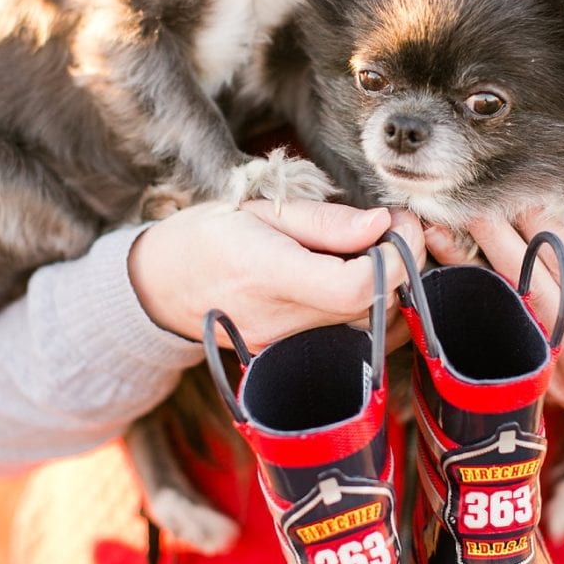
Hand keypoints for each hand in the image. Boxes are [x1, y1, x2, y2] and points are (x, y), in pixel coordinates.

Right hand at [129, 200, 426, 349]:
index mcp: (268, 273)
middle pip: (372, 304)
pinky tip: (362, 274)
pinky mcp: (293, 353)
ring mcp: (287, 344)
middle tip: (398, 226)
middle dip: (401, 263)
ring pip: (368, 321)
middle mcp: (280, 319)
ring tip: (378, 247)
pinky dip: (370, 304)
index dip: (393, 259)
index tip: (400, 224)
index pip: (354, 286)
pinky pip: (351, 333)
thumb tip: (381, 225)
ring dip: (389, 284)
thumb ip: (325, 222)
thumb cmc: (209, 236)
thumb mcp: (260, 209)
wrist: (162, 285)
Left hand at [427, 200, 563, 443]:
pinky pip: (504, 336)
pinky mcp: (540, 387)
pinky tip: (453, 276)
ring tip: (442, 232)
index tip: (521, 192)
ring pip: (508, 312)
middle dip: (495, 239)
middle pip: (529, 285)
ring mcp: (559, 376)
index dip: (542, 226)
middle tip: (468, 201)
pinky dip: (478, 304)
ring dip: (471, 271)